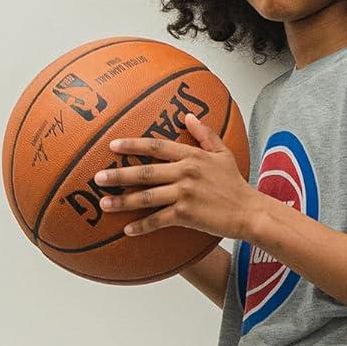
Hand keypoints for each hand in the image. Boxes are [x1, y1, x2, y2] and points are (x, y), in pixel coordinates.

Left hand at [92, 111, 259, 240]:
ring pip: (147, 197)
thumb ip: (204, 133)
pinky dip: (142, 226)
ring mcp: (185, 194)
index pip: (156, 146)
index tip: (112, 146)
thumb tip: (188, 116)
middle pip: (145, 172)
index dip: (133, 145)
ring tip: (104, 204)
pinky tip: (128, 230)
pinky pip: (158, 220)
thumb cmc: (235, 183)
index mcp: (191, 156)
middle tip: (97, 178)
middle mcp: (185, 172)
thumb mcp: (222, 152)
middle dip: (119, 175)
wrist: (249, 211)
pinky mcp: (186, 215)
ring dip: (123, 201)